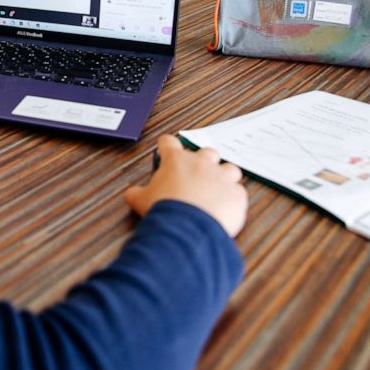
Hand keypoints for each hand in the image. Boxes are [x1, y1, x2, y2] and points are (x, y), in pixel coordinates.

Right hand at [124, 134, 247, 236]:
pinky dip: (233, 199)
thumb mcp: (141, 200)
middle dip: (203, 162)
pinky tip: (225, 209)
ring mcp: (222, 177)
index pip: (169, 142)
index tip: (166, 151)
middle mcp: (201, 163)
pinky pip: (238, 193)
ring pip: (230, 168)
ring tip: (217, 191)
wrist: (187, 228)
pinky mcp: (236, 194)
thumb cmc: (164, 210)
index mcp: (176, 160)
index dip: (167, 146)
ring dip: (224, 177)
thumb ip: (136, 193)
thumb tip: (131, 194)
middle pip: (207, 152)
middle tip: (195, 176)